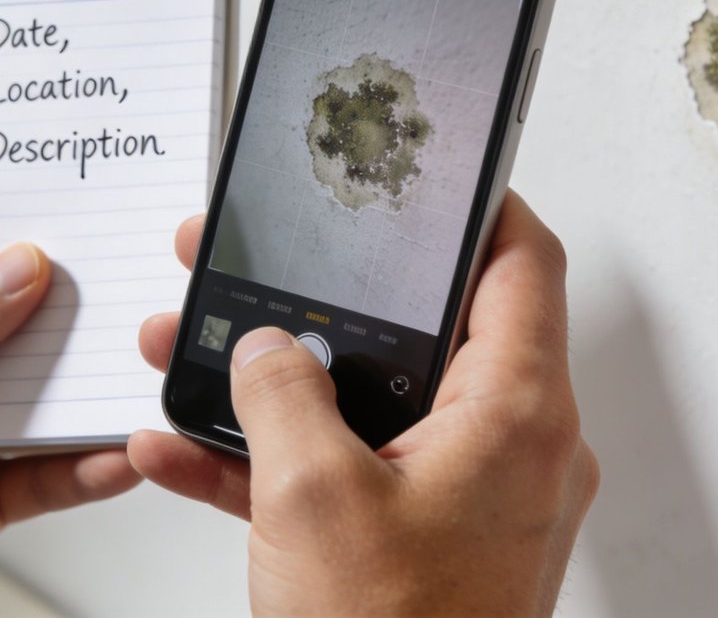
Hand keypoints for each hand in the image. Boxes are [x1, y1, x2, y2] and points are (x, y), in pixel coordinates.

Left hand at [0, 178, 140, 616]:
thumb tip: (21, 268)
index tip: (60, 173)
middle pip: (11, 301)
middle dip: (68, 288)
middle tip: (122, 267)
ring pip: (44, 385)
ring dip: (89, 379)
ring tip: (134, 362)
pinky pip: (50, 471)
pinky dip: (88, 464)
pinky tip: (115, 452)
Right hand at [129, 191, 598, 615]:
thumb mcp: (310, 499)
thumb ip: (282, 395)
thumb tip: (271, 348)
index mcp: (516, 414)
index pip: (523, 264)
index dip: (480, 206)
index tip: (437, 174)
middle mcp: (515, 448)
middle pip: (436, 331)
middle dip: (338, 299)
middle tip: (278, 261)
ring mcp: (478, 498)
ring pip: (384, 405)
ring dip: (294, 382)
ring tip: (207, 350)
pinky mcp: (436, 543)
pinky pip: (364, 475)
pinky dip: (290, 461)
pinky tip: (194, 455)